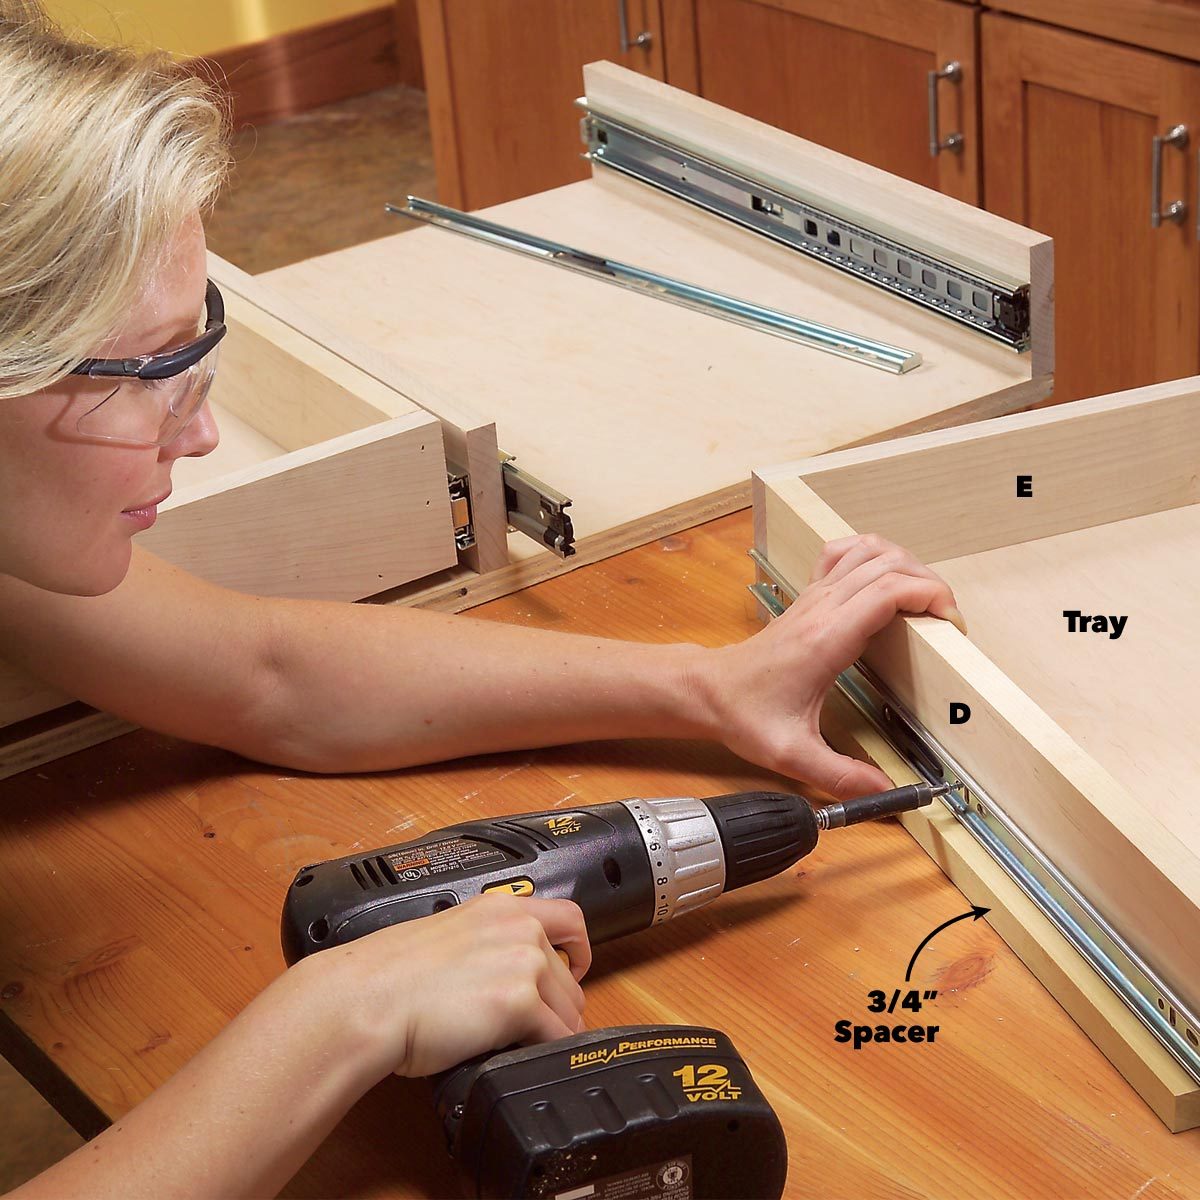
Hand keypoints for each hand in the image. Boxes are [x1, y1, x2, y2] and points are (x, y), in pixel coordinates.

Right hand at [289, 892, 591, 1081]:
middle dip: (560, 1004)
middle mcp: (520, 927)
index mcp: (500, 907)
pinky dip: (546, 1051)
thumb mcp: (448, 935)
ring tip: (524, 1044)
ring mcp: (524, 963)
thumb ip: (486, 943)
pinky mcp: (519, 1002)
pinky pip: (556, 1036)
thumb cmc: (389, 976)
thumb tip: (503, 972)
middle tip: (538, 1026)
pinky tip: (523, 1056)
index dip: (578, 949)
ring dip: (554, 1030)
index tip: (574, 968)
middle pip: (571, 974)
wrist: (369, 998)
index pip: (569, 918)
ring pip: (568, 1009)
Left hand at [691, 533, 965, 797]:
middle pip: (887, 564)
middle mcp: (822, 609)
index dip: (929, 597)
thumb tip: (886, 794)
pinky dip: (871, 552)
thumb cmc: (745, 715)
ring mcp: (814, 598)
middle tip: (948, 619)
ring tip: (926, 596)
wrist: (708, 691)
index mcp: (825, 640)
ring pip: (868, 550)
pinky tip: (884, 573)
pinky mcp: (810, 598)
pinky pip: (843, 554)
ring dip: (905, 562)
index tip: (952, 624)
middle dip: (930, 583)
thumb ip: (841, 776)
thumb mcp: (792, 754)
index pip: (886, 592)